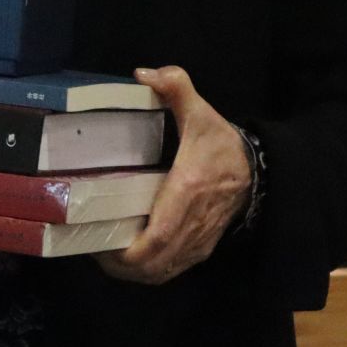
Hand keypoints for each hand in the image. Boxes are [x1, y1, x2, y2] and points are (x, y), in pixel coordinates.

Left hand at [93, 65, 250, 285]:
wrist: (256, 172)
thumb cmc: (222, 145)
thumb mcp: (200, 112)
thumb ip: (176, 87)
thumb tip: (143, 74)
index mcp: (186, 192)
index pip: (156, 237)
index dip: (125, 250)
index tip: (96, 240)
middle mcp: (191, 224)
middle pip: (151, 265)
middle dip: (116, 264)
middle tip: (89, 243)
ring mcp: (196, 242)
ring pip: (158, 273)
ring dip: (129, 271)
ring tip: (103, 251)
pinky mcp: (199, 249)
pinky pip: (169, 271)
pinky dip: (145, 271)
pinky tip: (127, 255)